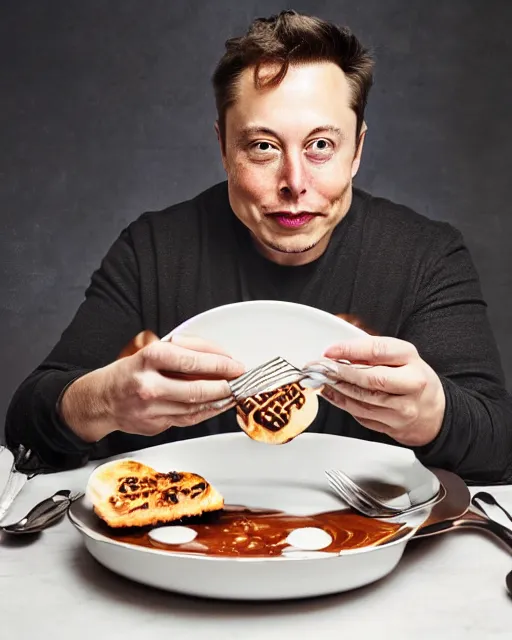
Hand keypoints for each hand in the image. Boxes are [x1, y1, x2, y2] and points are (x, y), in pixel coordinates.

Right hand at [60, 333, 244, 441]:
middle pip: (197, 388)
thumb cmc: (127, 372)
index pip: (192, 361)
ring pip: (196, 407)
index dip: (219, 364)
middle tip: (241, 380)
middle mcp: (149, 385)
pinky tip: (218, 405)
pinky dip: (207, 412)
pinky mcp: (156, 425)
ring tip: (234, 392)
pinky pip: (189, 419)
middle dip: (225, 385)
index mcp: (148, 359)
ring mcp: (152, 409)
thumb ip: (182, 349)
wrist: (99, 400)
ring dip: (220, 400)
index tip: (235, 364)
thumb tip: (216, 354)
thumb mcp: (150, 350)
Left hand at [316, 336, 445, 446]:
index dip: (349, 350)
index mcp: (411, 360)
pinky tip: (332, 394)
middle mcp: (411, 384)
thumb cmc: (414, 379)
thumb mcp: (401, 357)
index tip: (330, 351)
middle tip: (320, 367)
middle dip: (339, 372)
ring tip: (322, 379)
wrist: (435, 413)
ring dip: (337, 389)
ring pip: (362, 399)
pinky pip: (361, 414)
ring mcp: (403, 409)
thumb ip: (372, 352)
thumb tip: (340, 351)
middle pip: (369, 379)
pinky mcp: (393, 426)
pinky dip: (342, 403)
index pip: (378, 351)